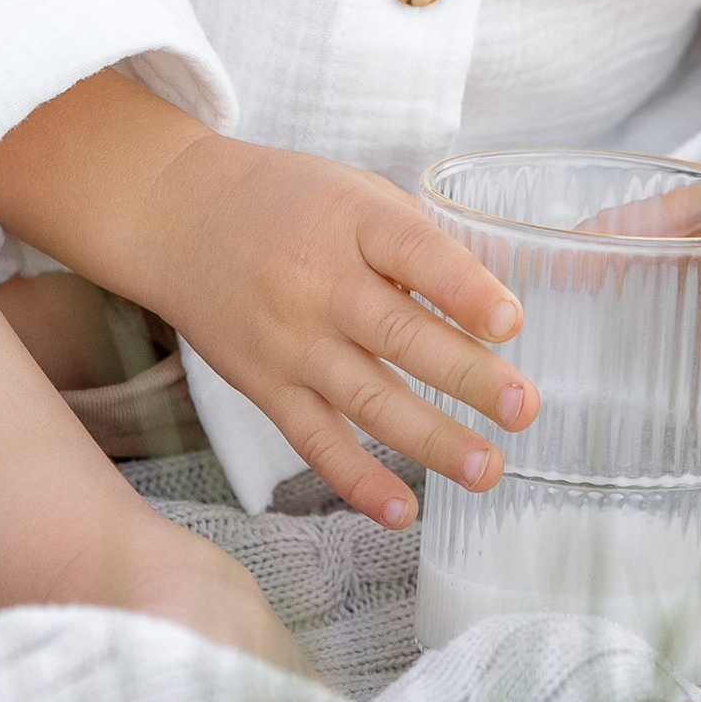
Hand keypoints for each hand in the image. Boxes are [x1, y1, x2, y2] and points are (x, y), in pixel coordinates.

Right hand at [129, 134, 540, 528]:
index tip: (510, 322)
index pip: (414, 254)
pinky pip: (315, 442)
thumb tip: (488, 305)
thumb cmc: (285, 202)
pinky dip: (357, 479)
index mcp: (352, 223)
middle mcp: (321, 284)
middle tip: (523, 407)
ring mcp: (291, 342)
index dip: (463, 289)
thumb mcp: (354, 192)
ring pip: (368, 399)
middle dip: (468, 377)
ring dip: (431, 440)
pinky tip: (402, 508)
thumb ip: (415, 242)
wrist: (177, 217)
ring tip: (487, 468)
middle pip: (400, 335)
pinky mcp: (266, 387)